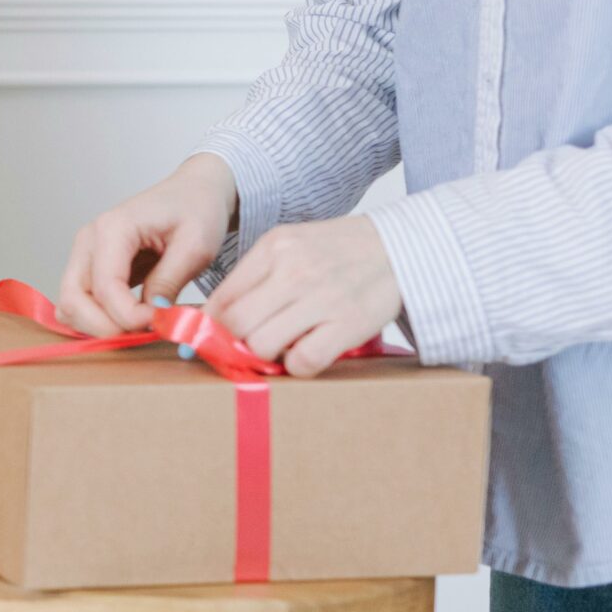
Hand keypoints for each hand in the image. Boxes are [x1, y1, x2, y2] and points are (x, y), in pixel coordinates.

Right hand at [59, 156, 240, 334]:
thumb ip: (169, 281)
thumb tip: (151, 315)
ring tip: (138, 326)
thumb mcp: (196, 245)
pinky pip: (77, 303)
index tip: (161, 322)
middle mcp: (88, 241)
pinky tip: (126, 319)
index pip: (104, 287)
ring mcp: (84, 254)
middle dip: (106, 327)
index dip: (130, 316)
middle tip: (144, 332)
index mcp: (112, 229)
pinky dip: (95, 320)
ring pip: (68, 305)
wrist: (193, 193)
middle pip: (73, 299)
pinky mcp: (89, 268)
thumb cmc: (196, 210)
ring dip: (98, 326)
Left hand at [207, 214, 402, 376]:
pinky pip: (304, 361)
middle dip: (234, 344)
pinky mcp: (350, 322)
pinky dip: (298, 366)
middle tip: (246, 348)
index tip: (210, 340)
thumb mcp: (290, 246)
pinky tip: (306, 354)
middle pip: (236, 324)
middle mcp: (294, 270)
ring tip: (280, 348)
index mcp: (274, 248)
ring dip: (265, 356)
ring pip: (263, 345)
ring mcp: (323, 296)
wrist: (402, 247)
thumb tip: (213, 317)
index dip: (209, 327)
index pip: (221, 298)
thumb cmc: (338, 252)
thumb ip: (254, 277)